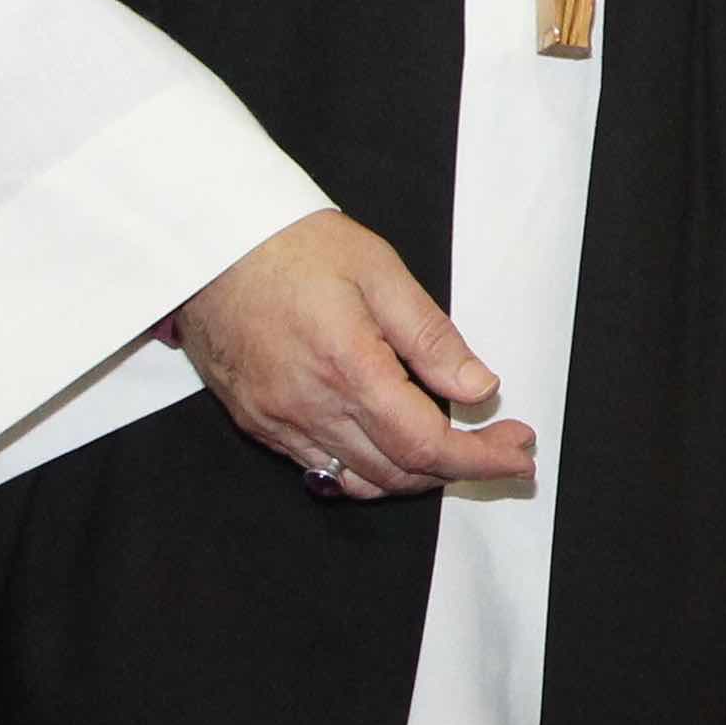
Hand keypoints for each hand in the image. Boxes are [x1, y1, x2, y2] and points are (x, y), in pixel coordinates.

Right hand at [173, 212, 538, 499]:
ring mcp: (278, 422)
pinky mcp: (257, 422)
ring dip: (414, 476)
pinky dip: (366, 468)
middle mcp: (309, 409)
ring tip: (454, 450)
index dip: (480, 458)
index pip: (427, 445)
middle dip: (460, 469)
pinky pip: (320, 468)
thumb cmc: (293, 246)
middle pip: (399, 473)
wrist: (208, 243)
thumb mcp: (381, 273)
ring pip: (360, 481)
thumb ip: (433, 339)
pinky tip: (391, 442)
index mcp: (348, 370)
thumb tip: (479, 388)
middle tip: (503, 448)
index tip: (517, 449)